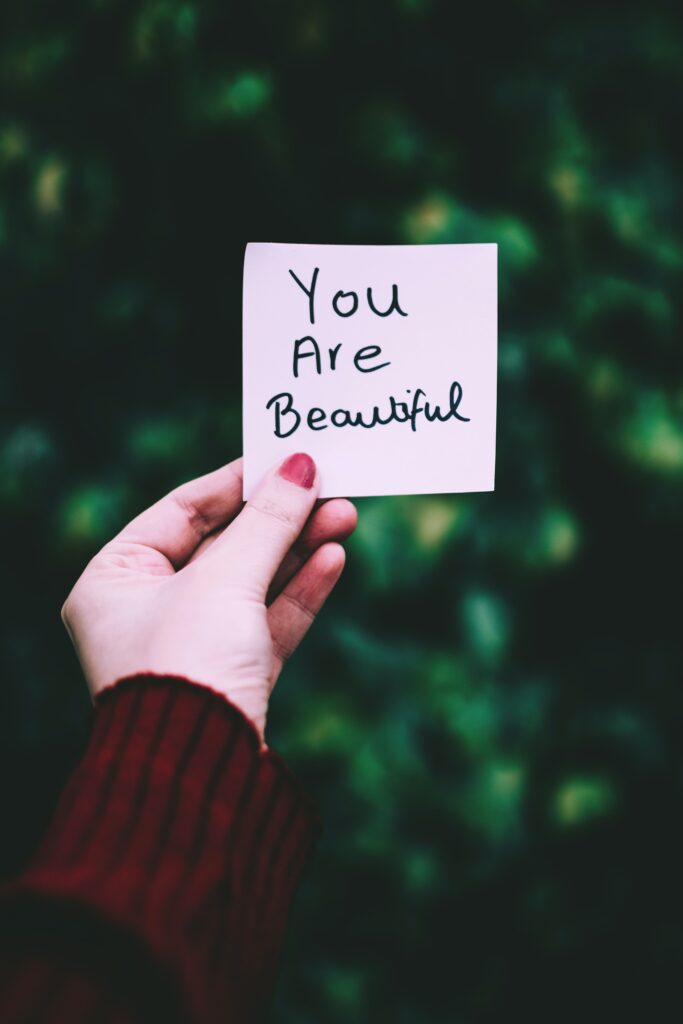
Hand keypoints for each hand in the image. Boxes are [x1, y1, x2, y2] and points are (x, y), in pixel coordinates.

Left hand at [61, 453, 355, 744]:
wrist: (197, 770)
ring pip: (254, 581)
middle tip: (328, 485)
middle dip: (280, 517)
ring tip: (345, 515)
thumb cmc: (186, 662)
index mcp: (116, 578)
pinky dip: (301, 589)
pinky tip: (334, 557)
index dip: (236, 481)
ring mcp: (192, 643)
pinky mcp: (232, 674)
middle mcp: (148, 609)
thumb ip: (267, 521)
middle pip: (224, 544)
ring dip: (299, 548)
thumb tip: (301, 467)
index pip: (182, 510)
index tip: (284, 458)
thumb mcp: (226, 579)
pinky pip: (269, 619)